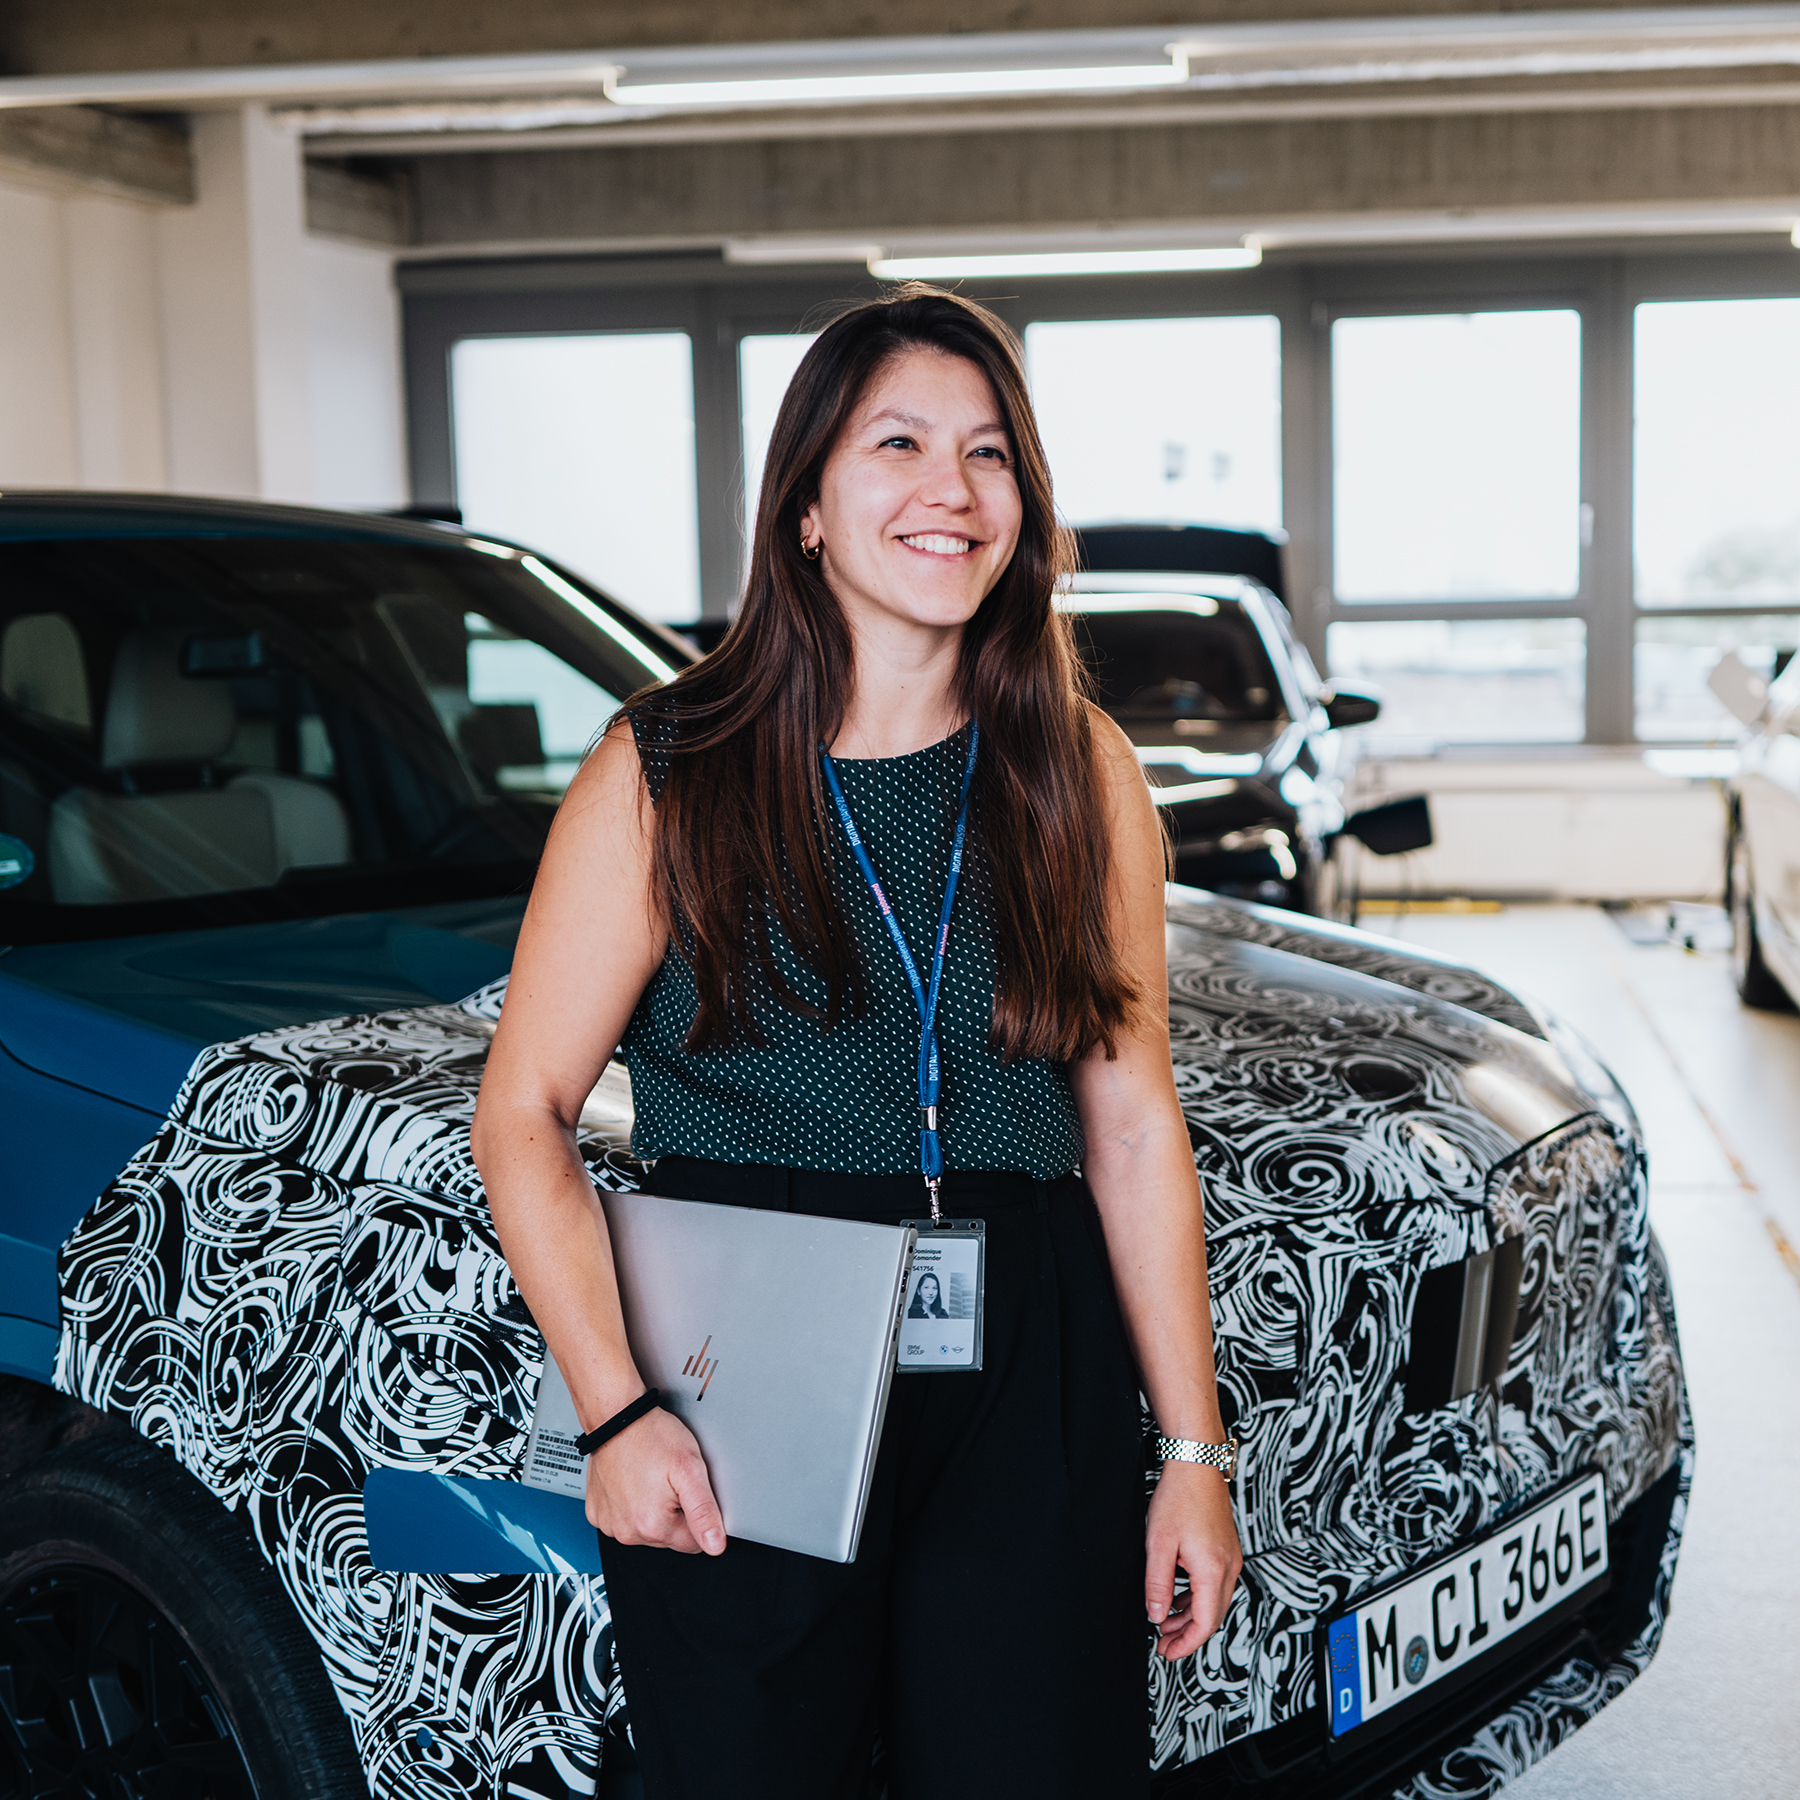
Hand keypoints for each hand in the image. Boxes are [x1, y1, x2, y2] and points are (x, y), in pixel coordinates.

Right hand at [584, 1406, 726, 1554]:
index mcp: (653, 1526)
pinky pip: (622, 1521)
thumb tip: (715, 1545)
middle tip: (670, 1481)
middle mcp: (628, 1532)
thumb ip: (705, 1511)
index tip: (687, 1492)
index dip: (697, 1516)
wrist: (616, 1417)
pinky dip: (630, 1506)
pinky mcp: (597, 1515)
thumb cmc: (651, 1436)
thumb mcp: (690, 1468)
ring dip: (652, 1510)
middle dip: (675, 1513)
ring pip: (646, 1531)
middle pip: (669, 1538)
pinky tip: (633, 1482)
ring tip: (651, 1478)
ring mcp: (610, 1525)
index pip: (693, 1543)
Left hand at [1145, 1463, 1241, 1659]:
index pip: (1204, 1624)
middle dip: (1187, 1635)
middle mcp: (1229, 1567)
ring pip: (1215, 1601)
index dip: (1186, 1644)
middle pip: (1212, 1617)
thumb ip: (1158, 1585)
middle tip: (1164, 1644)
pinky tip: (1180, 1597)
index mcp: (1213, 1571)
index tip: (1168, 1653)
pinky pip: (1217, 1585)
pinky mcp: (1227, 1549)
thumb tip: (1156, 1616)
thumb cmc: (1179, 1496)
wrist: (1197, 1463)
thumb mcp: (1159, 1544)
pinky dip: (1198, 1597)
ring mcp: (1231, 1558)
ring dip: (1191, 1616)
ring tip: (1166, 1622)